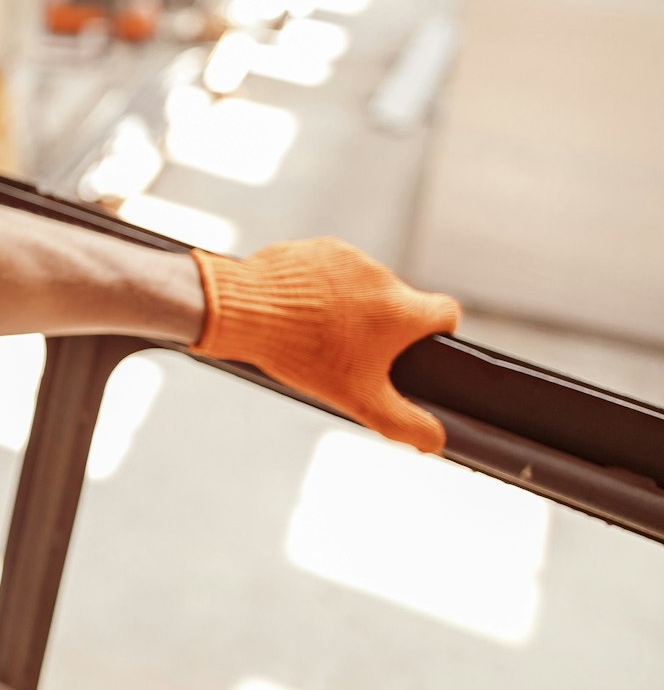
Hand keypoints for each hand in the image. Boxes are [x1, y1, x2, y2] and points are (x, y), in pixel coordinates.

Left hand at [189, 238, 459, 452]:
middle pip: (396, 303)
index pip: (445, 312)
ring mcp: (347, 256)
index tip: (413, 347)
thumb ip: (406, 425)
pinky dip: (320, 287)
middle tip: (350, 353)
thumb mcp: (359, 400)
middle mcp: (381, 275)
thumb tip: (436, 442)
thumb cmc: (303, 356)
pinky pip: (328, 269)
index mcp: (402, 309)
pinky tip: (297, 310)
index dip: (436, 332)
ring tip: (316, 333)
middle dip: (380, 326)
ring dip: (348, 305)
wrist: (243, 312)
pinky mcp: (315, 247)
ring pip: (361, 286)